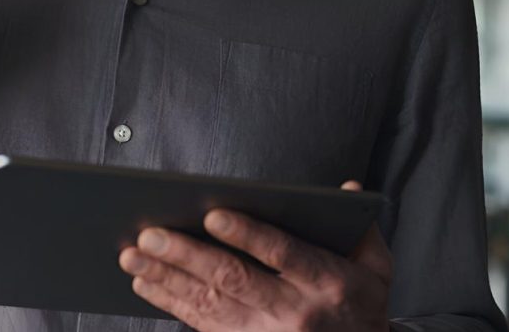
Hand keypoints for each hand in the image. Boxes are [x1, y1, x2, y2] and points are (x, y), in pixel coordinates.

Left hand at [118, 180, 392, 331]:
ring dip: (166, 278)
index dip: (247, 234)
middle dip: (186, 255)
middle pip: (233, 279)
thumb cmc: (361, 307)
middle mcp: (295, 311)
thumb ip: (362, 229)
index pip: (283, 253)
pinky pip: (202, 325)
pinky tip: (145, 284)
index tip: (213, 215)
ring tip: (132, 256)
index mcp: (328, 281)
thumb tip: (346, 190)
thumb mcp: (376, 269)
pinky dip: (170, 303)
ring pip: (209, 303)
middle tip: (148, 234)